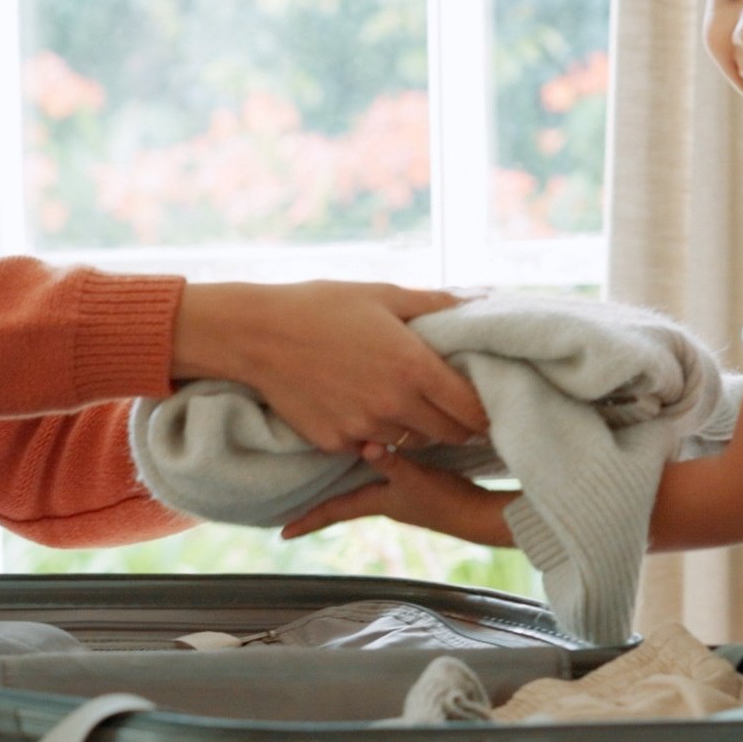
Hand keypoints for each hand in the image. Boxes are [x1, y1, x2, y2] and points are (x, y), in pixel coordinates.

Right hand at [169, 280, 486, 455]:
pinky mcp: (336, 443)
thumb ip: (436, 303)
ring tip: (408, 406)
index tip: (486, 405)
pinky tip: (365, 408)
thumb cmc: (321, 306)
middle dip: (459, 425)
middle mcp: (393, 405)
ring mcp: (363, 429)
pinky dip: (375, 434)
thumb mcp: (383, 295)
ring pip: (411, 443)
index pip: (472, 409)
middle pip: (449, 434)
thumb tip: (481, 299)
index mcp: (412, 367)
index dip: (485, 411)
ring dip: (417, 430)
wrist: (256, 335)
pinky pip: (371, 446)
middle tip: (456, 410)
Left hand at [278, 449, 517, 546]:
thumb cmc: (446, 501)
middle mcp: (383, 500)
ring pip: (361, 486)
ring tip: (323, 473)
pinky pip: (382, 474)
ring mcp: (399, 494)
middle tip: (291, 500)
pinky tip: (373, 453)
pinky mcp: (416, 485)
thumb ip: (392, 462)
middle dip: (318, 500)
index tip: (282, 534)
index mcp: (376, 502)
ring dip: (342, 481)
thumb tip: (366, 445)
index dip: (308, 521)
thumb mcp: (417, 478)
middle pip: (342, 499)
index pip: (334, 511)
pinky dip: (371, 466)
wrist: (480, 516)